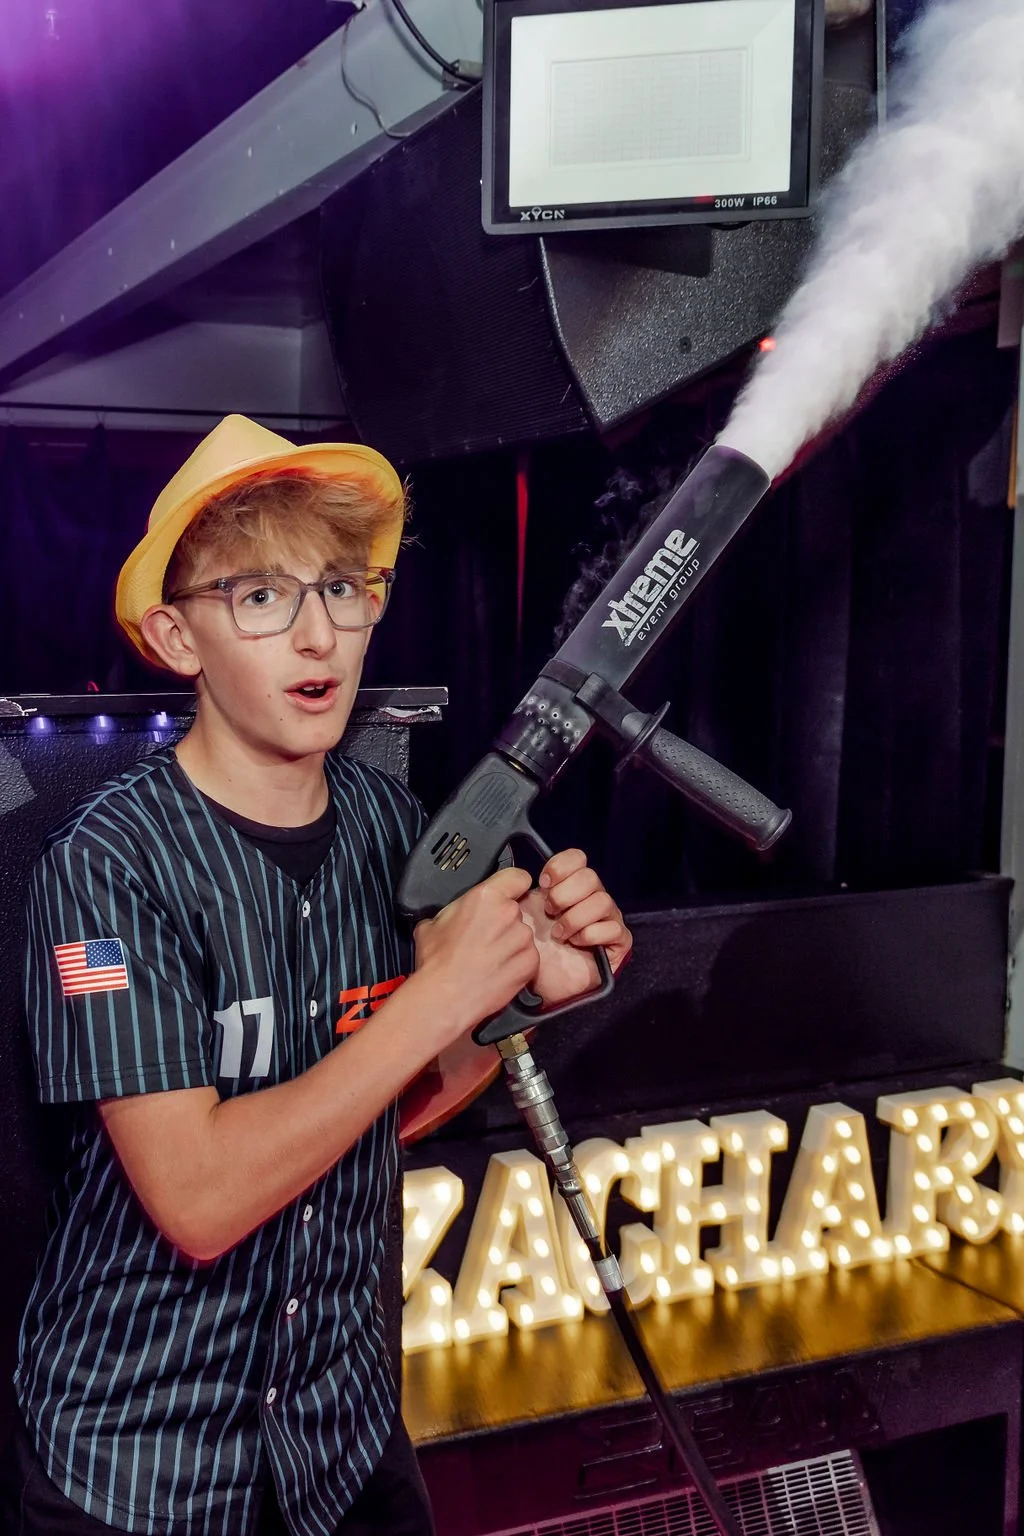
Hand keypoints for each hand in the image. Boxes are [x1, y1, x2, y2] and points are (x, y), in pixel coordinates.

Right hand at [412, 866, 538, 1043]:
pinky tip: (497, 971)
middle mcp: (509, 914)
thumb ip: (455, 909)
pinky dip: (517, 963)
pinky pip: (528, 957)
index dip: (512, 885)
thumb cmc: (437, 962)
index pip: (517, 877)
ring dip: (511, 943)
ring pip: (522, 934)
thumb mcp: (433, 922)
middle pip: (516, 910)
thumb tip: (458, 911)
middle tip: (485, 937)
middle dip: (503, 921)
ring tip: (488, 959)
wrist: (445, 997)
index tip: (508, 893)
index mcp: (486, 896)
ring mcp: (522, 939)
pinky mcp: (531, 963)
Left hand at [519, 849, 631, 1007]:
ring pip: (602, 901)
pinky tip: (576, 943)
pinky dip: (591, 934)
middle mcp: (590, 899)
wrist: (534, 982)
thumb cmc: (527, 948)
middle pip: (590, 877)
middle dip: (565, 894)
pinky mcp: (617, 944)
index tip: (543, 883)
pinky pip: (614, 929)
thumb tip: (519, 872)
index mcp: (568, 887)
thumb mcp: (515, 911)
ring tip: (559, 935)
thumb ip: (517, 887)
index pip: (577, 859)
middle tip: (549, 912)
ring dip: (575, 918)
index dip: (561, 867)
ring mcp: (606, 920)